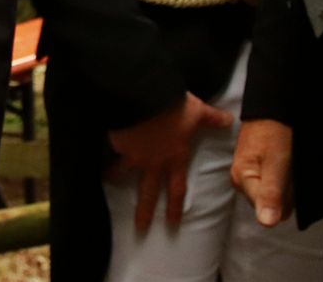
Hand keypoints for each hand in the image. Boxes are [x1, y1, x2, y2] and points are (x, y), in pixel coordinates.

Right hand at [108, 92, 231, 230]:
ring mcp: (133, 153)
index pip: (177, 188)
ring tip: (108, 184)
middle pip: (148, 192)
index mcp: (174, 157)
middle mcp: (153, 161)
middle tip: (141, 227)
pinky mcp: (118, 141)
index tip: (172, 222)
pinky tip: (94, 159)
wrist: (145, 96)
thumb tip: (229, 120)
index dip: (175, 206)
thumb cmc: (174, 106)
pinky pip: (108, 152)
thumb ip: (212, 119)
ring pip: (123, 172)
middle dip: (144, 211)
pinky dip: (101, 156)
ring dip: (115, 178)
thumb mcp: (197, 112)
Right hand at [229, 117, 293, 227]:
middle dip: (286, 192)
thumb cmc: (273, 132)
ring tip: (285, 163)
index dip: (285, 198)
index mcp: (242, 181)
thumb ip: (270, 194)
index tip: (285, 176)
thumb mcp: (276, 164)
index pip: (271, 211)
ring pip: (276, 196)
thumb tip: (266, 224)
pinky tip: (284, 164)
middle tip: (286, 167)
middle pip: (273, 205)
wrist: (271, 110)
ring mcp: (250, 176)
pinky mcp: (257, 171)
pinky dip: (284, 177)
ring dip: (286, 184)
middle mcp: (242, 182)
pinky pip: (276, 185)